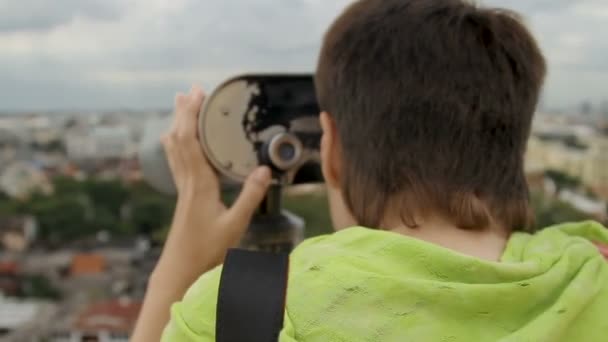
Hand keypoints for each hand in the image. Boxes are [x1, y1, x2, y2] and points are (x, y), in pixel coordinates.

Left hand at [155, 85, 271, 283]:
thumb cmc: (207, 249)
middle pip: (179, 139)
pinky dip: (176, 143)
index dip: (192, 115)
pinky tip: (175, 140)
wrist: (180, 268)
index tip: (199, 94)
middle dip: (184, 112)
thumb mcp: (235, 224)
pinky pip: (176, 160)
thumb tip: (265, 170)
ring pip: (175, 148)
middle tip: (191, 89)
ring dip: (177, 123)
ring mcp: (183, 188)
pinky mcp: (183, 195)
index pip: (191, 141)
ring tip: (179, 104)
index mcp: (200, 184)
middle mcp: (188, 181)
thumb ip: (250, 197)